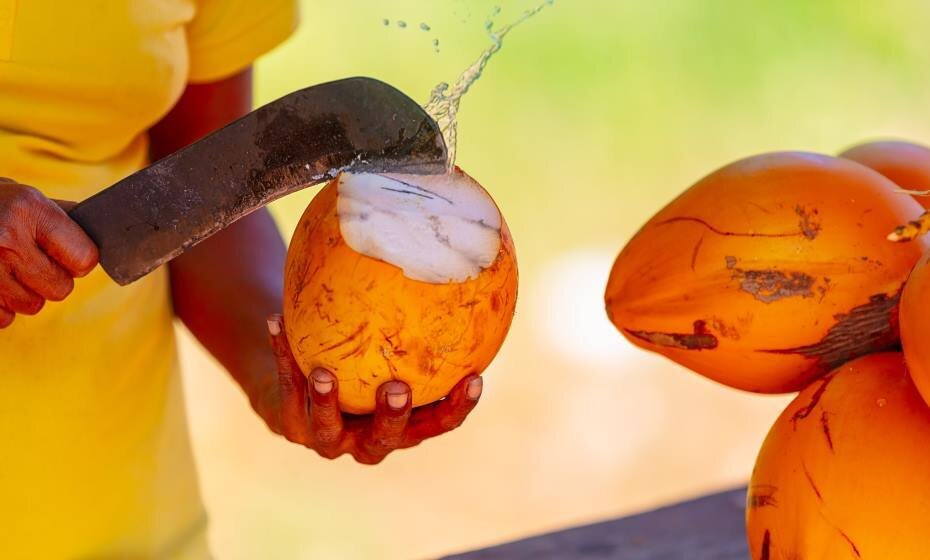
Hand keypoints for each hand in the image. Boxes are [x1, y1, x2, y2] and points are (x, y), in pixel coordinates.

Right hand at [0, 179, 97, 326]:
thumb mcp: (23, 197)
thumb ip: (61, 217)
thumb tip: (105, 234)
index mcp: (29, 210)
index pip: (84, 258)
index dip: (79, 259)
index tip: (68, 254)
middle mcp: (7, 239)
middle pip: (61, 289)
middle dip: (52, 278)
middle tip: (32, 260)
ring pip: (33, 305)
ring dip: (25, 292)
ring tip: (6, 268)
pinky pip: (4, 317)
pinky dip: (1, 306)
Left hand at [260, 314, 483, 463]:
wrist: (304, 382)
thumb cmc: (364, 360)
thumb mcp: (389, 348)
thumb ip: (418, 326)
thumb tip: (448, 264)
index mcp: (405, 428)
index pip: (439, 422)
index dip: (458, 407)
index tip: (474, 379)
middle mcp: (369, 441)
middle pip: (385, 438)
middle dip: (392, 417)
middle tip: (396, 388)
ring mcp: (328, 439)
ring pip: (327, 427)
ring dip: (326, 401)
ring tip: (322, 373)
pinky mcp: (292, 427)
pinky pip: (286, 389)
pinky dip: (281, 355)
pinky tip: (277, 322)